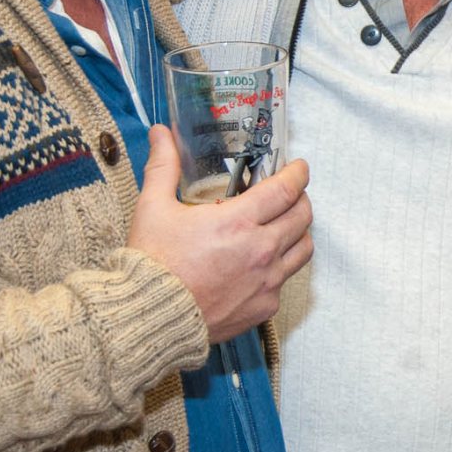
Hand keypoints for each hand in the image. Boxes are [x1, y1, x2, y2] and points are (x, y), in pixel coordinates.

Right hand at [129, 125, 313, 342]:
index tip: (299, 168)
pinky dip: (281, 267)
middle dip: (300, 199)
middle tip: (290, 195)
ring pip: (303, 249)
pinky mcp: (264, 306)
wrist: (149, 318)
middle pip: (302, 216)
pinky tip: (263, 263)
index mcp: (238, 222)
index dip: (298, 174)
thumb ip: (164, 167)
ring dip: (298, 232)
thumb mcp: (153, 208)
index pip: (286, 189)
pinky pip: (285, 281)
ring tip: (284, 226)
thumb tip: (161, 133)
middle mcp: (261, 250)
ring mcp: (267, 281)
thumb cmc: (152, 264)